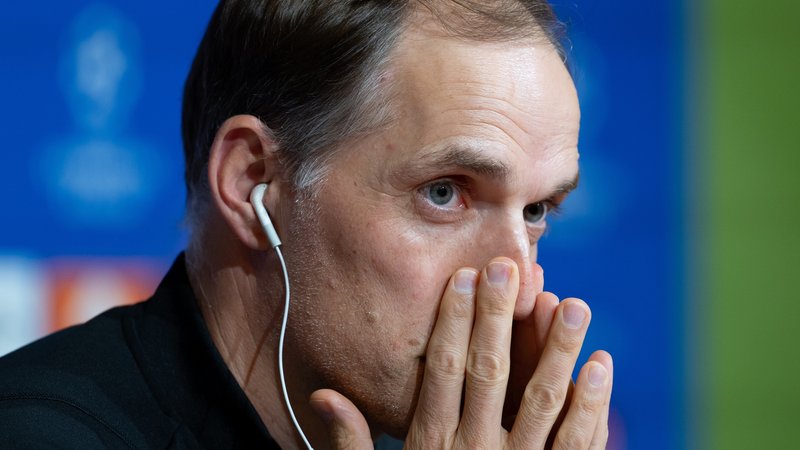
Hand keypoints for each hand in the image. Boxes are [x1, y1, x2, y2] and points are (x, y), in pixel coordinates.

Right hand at [310, 258, 612, 448]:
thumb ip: (351, 442)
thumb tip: (323, 394)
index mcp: (431, 444)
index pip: (443, 371)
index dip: (454, 323)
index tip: (465, 279)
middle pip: (489, 373)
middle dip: (499, 318)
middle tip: (511, 267)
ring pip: (541, 401)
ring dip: (557, 351)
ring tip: (573, 304)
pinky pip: (576, 444)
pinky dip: (591, 405)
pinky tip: (601, 364)